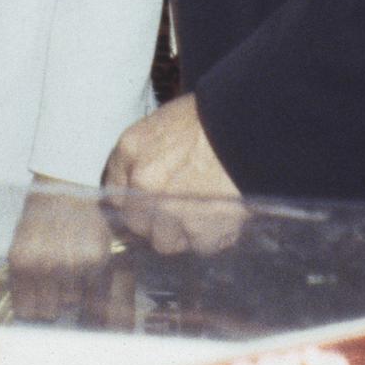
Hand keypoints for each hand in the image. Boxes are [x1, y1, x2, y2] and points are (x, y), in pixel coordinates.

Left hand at [7, 182, 129, 324]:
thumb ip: (23, 277)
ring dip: (70, 288)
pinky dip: (88, 277)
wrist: (65, 183)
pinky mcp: (96, 258)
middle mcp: (46, 266)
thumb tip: (29, 311)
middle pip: (50, 312)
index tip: (38, 300)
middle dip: (51, 300)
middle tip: (54, 281)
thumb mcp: (20, 242)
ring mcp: (72, 263)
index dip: (33, 307)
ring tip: (68, 263)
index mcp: (22, 262)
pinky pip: (91, 286)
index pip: (27, 312)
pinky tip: (82, 257)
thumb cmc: (40, 214)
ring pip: (71, 301)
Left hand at [103, 94, 244, 254]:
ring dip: (183, 234)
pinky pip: (200, 246)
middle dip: (155, 221)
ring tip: (204, 213)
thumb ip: (146, 155)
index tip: (143, 206)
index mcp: (131, 149)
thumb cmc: (212, 119)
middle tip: (179, 209)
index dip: (131, 202)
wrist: (250, 126)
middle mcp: (143, 183)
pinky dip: (212, 236)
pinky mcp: (199, 231)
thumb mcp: (165, 123)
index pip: (113, 193)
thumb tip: (141, 182)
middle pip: (137, 223)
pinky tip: (223, 215)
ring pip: (166, 242)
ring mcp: (169, 210)